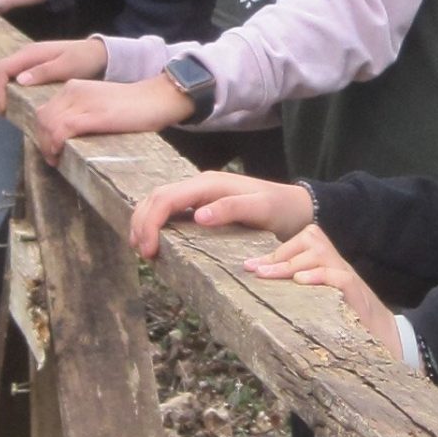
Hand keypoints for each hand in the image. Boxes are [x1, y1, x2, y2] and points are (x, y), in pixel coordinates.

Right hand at [0, 35, 108, 110]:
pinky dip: (9, 89)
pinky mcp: (34, 66)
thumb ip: (44, 72)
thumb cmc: (85, 59)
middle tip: (2, 112)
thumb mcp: (67, 66)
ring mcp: (29, 60)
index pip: (1, 69)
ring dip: (0, 90)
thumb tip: (20, 81)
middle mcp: (26, 54)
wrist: (99, 54)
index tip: (3, 109)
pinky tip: (15, 102)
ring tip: (5, 110)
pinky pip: (13, 76)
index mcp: (31, 53)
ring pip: (4, 74)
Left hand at [30, 75, 188, 160]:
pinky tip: (62, 154)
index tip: (51, 149)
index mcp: (74, 88)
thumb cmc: (134, 107)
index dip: (43, 133)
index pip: (45, 111)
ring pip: (48, 125)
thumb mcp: (100, 104)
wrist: (157, 98)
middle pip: (42, 118)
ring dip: (47, 146)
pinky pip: (62, 129)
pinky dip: (56, 144)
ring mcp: (83, 102)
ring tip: (57, 160)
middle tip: (53, 158)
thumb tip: (68, 136)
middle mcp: (74, 91)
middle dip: (42, 141)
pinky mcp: (94, 115)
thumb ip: (83, 113)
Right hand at [128, 172, 313, 259]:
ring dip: (145, 222)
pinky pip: (172, 211)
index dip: (150, 223)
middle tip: (140, 253)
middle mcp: (200, 185)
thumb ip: (232, 209)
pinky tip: (156, 242)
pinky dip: (157, 224)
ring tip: (142, 249)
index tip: (147, 250)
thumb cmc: (281, 208)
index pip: (167, 199)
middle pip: (157, 198)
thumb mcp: (262, 209)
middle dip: (141, 223)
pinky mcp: (202, 205)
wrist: (297, 207)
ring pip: (160, 202)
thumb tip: (198, 216)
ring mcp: (200, 194)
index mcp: (209, 184)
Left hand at [248, 224, 397, 353]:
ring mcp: (347, 275)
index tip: (249, 266)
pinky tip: (300, 282)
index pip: (300, 243)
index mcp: (326, 263)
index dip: (274, 253)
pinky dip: (319, 276)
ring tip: (267, 275)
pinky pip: (338, 276)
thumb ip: (297, 289)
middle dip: (279, 255)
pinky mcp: (356, 292)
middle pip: (309, 240)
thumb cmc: (344, 319)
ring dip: (291, 264)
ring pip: (319, 254)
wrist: (382, 336)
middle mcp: (337, 263)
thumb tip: (261, 285)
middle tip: (254, 270)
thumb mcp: (317, 300)